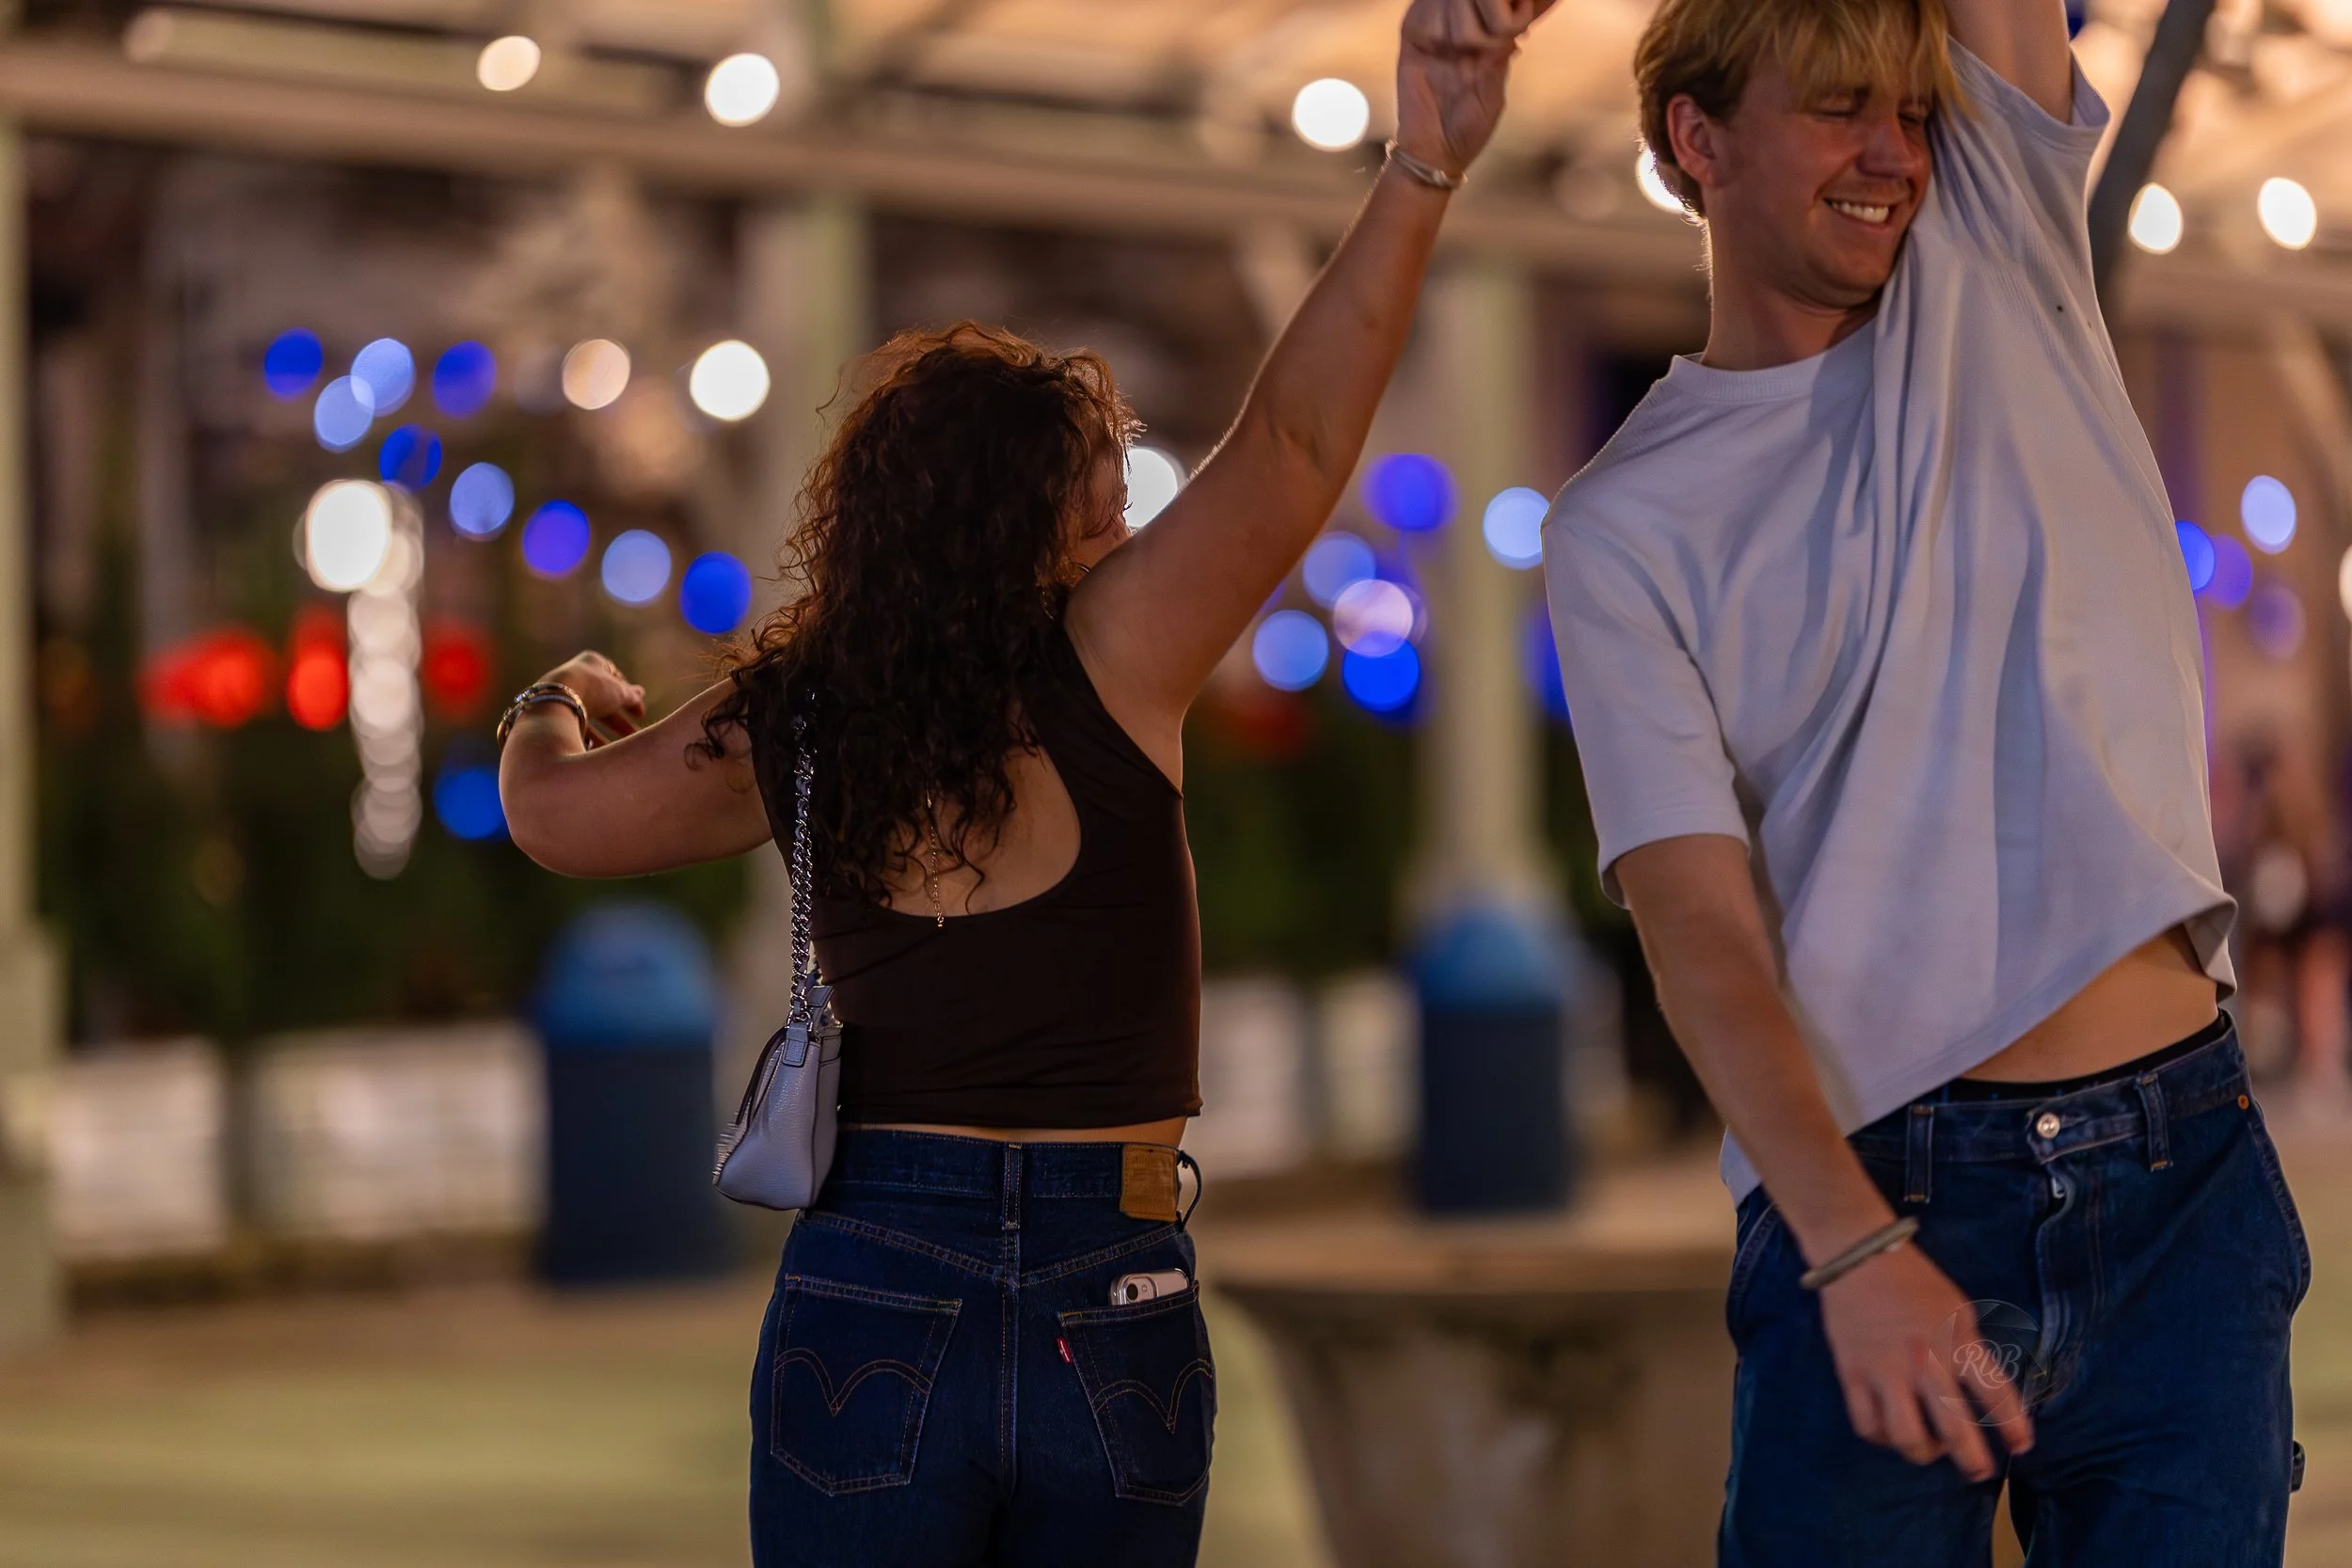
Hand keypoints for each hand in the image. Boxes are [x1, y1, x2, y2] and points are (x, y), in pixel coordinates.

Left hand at [538, 650, 646, 739]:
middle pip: (603, 701)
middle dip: (619, 720)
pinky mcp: (555, 712)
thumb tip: (641, 693)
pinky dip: (588, 738)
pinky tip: (598, 751)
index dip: (630, 697)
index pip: (616, 679)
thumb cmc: (593, 688)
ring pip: (590, 716)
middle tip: (633, 734)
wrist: (556, 699)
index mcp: (593, 663)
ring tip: (617, 749)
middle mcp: (576, 677)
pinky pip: (575, 726)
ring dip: (606, 733)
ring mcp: (564, 695)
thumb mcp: (619, 691)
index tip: (640, 714)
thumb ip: (631, 695)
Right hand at [1394, 0, 1554, 177]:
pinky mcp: (1411, 49)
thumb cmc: (1469, 132)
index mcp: (1484, 50)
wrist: (1432, 153)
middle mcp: (1459, 41)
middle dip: (1473, 4)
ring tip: (1458, 21)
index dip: (1496, 7)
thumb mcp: (1492, 99)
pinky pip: (1415, 19)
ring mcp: (1434, 43)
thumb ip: (1499, 66)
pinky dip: (1426, 15)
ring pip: (1439, 4)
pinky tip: (1437, 27)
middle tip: (1478, 19)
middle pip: (1464, 3)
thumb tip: (1513, 34)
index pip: (1490, 14)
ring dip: (1449, 6)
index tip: (1504, 9)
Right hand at [1816, 1241, 2034, 1479]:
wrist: (1859, 1257)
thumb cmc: (1915, 1280)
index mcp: (1958, 1343)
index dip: (2014, 1427)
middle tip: (1979, 1471)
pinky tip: (1891, 1430)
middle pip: (1954, 1430)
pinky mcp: (1852, 1374)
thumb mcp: (1958, 1310)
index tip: (2021, 1446)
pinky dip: (1882, 1436)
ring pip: (1906, 1437)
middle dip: (1972, 1461)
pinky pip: (1867, 1424)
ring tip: (1928, 1448)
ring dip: (1923, 1452)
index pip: (1997, 1396)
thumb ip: (1969, 1349)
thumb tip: (1976, 1387)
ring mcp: (1885, 1372)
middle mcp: (1925, 1364)